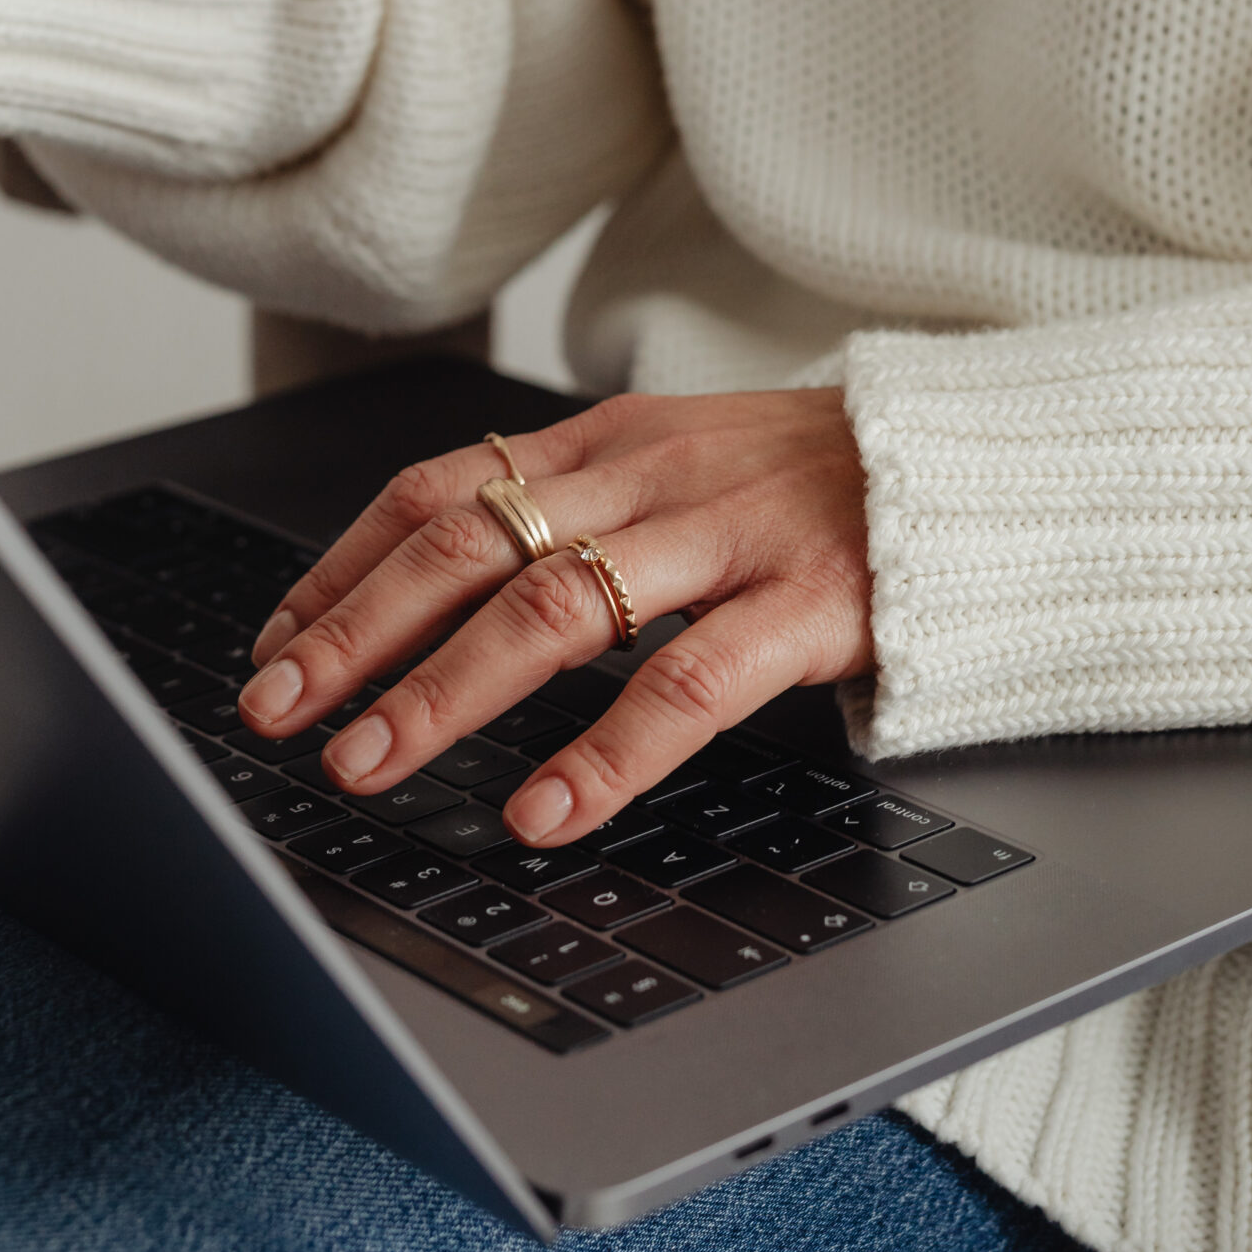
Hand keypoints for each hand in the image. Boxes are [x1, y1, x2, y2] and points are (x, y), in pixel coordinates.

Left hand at [237, 389, 873, 847]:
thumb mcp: (677, 470)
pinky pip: (690, 681)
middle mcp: (647, 477)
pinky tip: (546, 809)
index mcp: (606, 441)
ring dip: (444, 692)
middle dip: (356, 634)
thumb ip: (574, 514)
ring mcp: (727, 536)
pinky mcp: (808, 604)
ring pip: (554, 606)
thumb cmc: (815, 486)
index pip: (437, 490)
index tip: (271, 644)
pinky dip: (606, 751)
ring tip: (369, 763)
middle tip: (276, 713)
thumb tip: (438, 592)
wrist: (980, 466)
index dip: (343, 569)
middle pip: (465, 546)